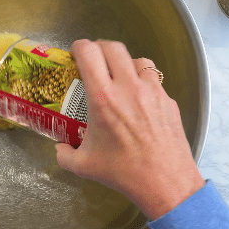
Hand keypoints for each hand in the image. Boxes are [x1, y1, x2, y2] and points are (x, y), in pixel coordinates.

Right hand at [55, 39, 204, 219]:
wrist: (165, 182)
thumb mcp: (85, 166)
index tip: (75, 53)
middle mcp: (128, 88)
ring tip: (120, 76)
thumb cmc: (123, 173)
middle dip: (100, 48)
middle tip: (94, 59)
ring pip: (138, 60)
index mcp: (103, 98)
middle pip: (113, 47)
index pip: (89, 53)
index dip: (79, 47)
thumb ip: (65, 155)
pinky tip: (139, 99)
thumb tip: (59, 148)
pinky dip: (143, 82)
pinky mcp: (168, 100)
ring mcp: (152, 92)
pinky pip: (155, 80)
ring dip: (125, 63)